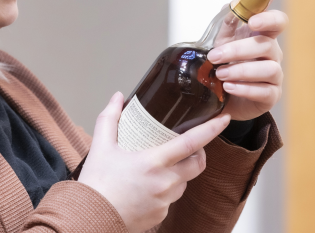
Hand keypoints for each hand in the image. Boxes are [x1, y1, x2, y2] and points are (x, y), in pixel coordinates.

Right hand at [78, 92, 230, 232]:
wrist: (91, 217)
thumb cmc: (97, 184)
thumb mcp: (101, 145)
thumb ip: (110, 118)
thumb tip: (118, 97)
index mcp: (153, 163)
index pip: (191, 143)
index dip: (210, 130)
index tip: (223, 119)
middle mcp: (165, 183)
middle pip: (197, 165)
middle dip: (200, 152)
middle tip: (190, 144)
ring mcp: (165, 201)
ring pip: (185, 182)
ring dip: (181, 171)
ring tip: (163, 163)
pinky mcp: (161, 215)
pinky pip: (172, 198)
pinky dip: (167, 188)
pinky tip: (149, 183)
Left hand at [209, 9, 287, 120]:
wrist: (222, 94)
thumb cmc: (226, 63)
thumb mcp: (221, 41)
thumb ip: (226, 25)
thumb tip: (229, 8)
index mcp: (262, 36)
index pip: (278, 21)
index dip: (269, 19)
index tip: (252, 22)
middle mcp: (273, 54)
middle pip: (267, 45)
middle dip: (238, 50)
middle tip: (214, 56)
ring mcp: (275, 75)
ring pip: (269, 69)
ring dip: (241, 71)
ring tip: (220, 74)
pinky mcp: (272, 95)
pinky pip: (265, 92)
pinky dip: (244, 89)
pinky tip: (229, 87)